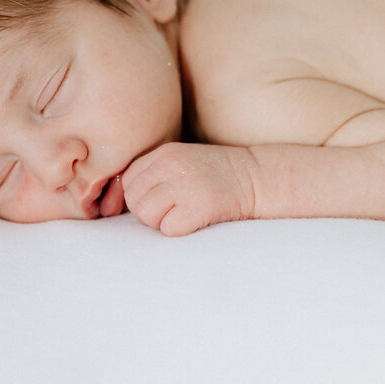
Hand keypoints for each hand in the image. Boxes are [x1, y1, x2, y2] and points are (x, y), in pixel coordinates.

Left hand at [121, 143, 257, 235]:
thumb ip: (155, 172)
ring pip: (146, 215)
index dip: (140, 196)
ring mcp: (185, 185)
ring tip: (183, 215)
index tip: (160, 200)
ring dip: (161, 223)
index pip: (129, 180)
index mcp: (165, 153)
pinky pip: (169, 228)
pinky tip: (195, 221)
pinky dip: (179, 231)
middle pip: (133, 199)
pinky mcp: (199, 206)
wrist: (258, 178)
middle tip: (171, 211)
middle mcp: (171, 165)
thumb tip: (126, 198)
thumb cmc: (218, 175)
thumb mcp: (183, 161)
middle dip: (147, 212)